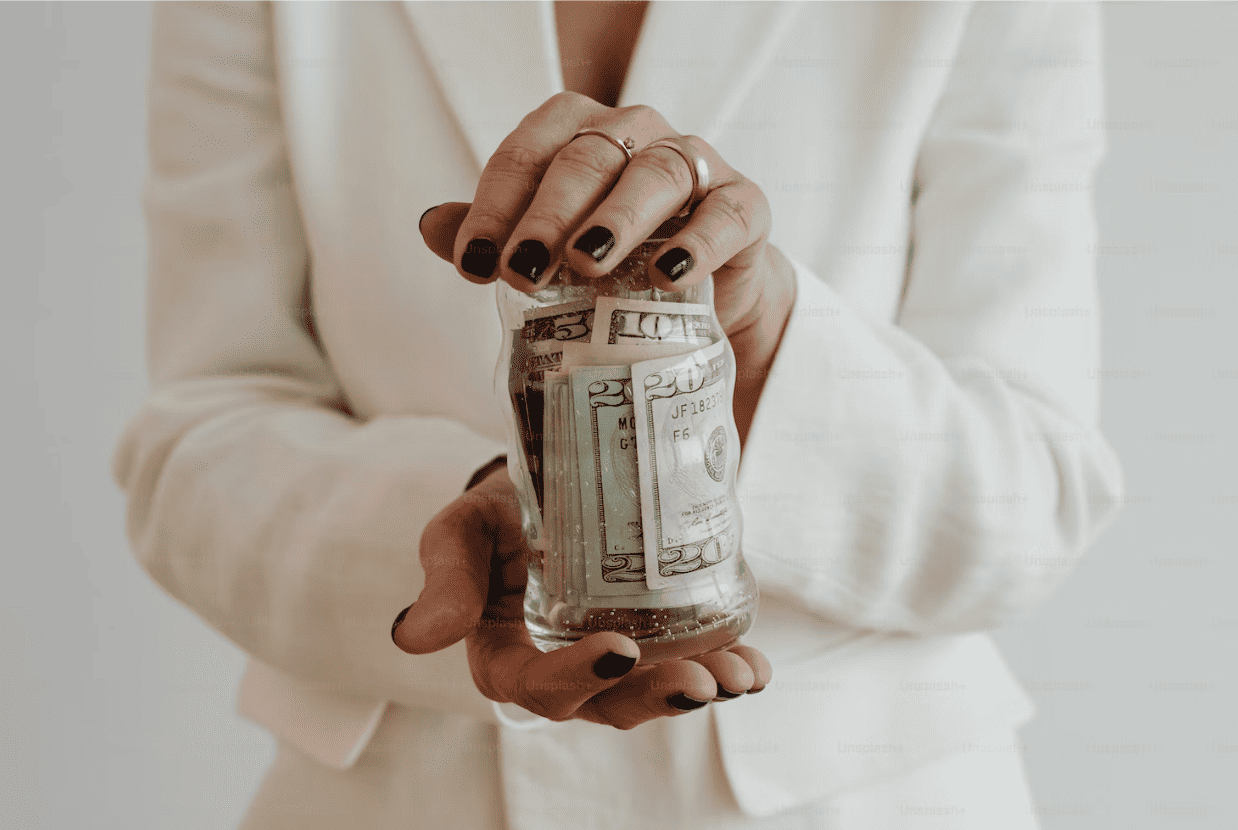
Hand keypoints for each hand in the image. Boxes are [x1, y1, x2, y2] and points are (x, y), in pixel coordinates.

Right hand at [391, 465, 771, 728]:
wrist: (556, 472)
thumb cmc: (501, 508)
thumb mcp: (467, 527)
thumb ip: (448, 573)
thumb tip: (413, 638)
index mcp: (507, 650)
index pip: (530, 684)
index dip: (571, 679)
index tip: (616, 651)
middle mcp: (567, 664)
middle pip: (607, 702)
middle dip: (654, 696)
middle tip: (698, 680)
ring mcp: (620, 654)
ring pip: (656, 689)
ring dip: (700, 689)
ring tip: (738, 676)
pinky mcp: (664, 634)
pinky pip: (696, 662)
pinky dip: (729, 669)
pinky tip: (755, 665)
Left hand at [418, 92, 795, 443]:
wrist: (705, 297)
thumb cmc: (617, 263)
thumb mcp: (552, 250)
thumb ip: (497, 234)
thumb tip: (429, 226)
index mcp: (579, 130)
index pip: (527, 151)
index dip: (494, 206)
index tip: (473, 265)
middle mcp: (637, 132)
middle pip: (586, 158)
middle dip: (548, 215)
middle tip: (520, 270)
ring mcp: (695, 163)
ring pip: (655, 173)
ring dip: (616, 218)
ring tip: (585, 263)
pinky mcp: (744, 204)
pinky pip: (726, 212)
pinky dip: (699, 240)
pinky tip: (670, 274)